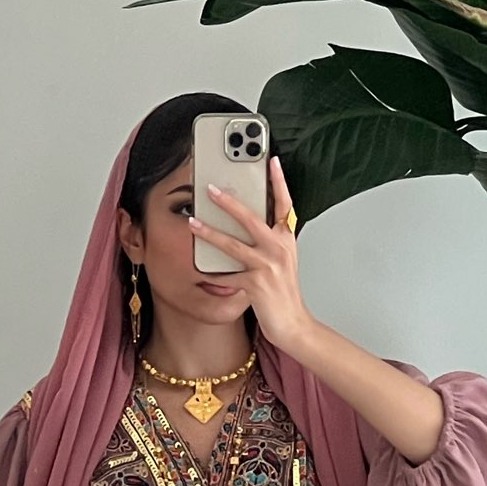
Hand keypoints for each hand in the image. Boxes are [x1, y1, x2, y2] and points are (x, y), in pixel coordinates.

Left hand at [188, 155, 315, 352]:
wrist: (293, 325)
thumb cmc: (284, 293)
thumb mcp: (283, 261)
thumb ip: (270, 240)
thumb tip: (247, 222)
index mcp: (286, 240)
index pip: (285, 204)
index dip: (279, 182)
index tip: (272, 160)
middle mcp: (279, 249)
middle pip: (252, 218)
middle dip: (229, 202)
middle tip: (210, 188)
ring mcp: (267, 266)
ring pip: (233, 245)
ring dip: (209, 233)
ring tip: (193, 223)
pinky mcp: (255, 285)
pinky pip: (226, 276)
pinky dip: (211, 273)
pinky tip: (197, 268)